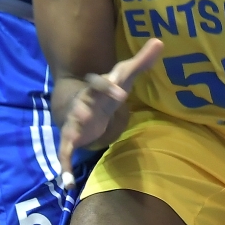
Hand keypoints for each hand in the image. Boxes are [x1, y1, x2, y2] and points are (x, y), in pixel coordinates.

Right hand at [58, 39, 163, 184]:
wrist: (80, 101)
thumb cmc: (108, 89)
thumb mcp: (124, 75)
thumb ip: (142, 60)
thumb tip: (160, 41)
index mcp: (97, 87)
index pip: (101, 82)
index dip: (109, 86)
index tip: (121, 91)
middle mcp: (83, 102)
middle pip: (82, 103)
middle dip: (83, 108)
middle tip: (87, 115)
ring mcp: (75, 120)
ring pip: (70, 126)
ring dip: (70, 135)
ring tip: (69, 146)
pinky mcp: (71, 137)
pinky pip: (65, 151)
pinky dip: (64, 166)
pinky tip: (66, 183)